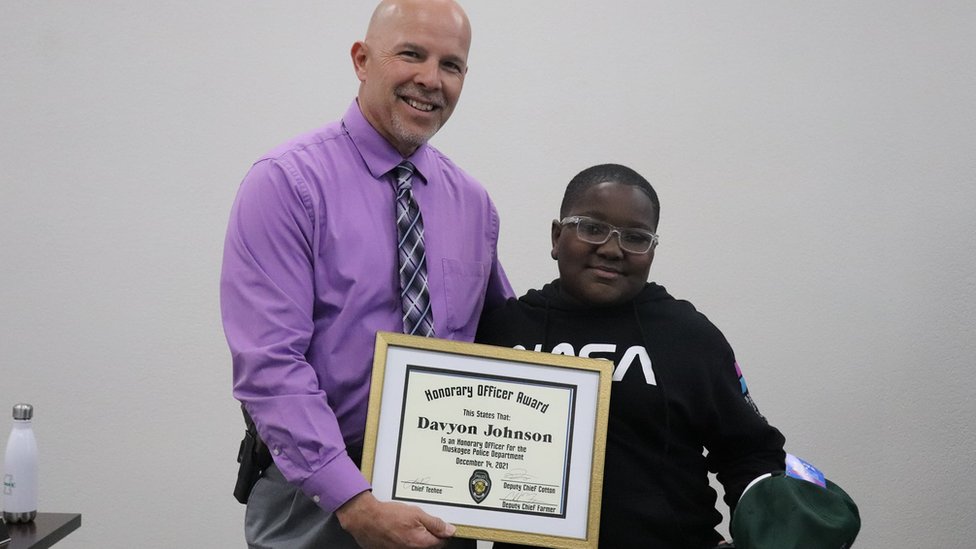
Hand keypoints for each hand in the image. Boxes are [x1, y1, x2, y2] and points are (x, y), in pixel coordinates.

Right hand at [335, 491, 456, 548]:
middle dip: (428, 535)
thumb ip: (435, 523)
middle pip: (429, 546)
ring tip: (407, 526)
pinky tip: (399, 531)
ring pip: (417, 547)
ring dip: (416, 538)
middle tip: (420, 523)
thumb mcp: (416, 513)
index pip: (441, 542)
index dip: (441, 532)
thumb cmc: (387, 515)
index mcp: (421, 543)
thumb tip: (449, 530)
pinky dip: (405, 541)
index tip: (438, 526)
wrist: (365, 519)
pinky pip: (405, 547)